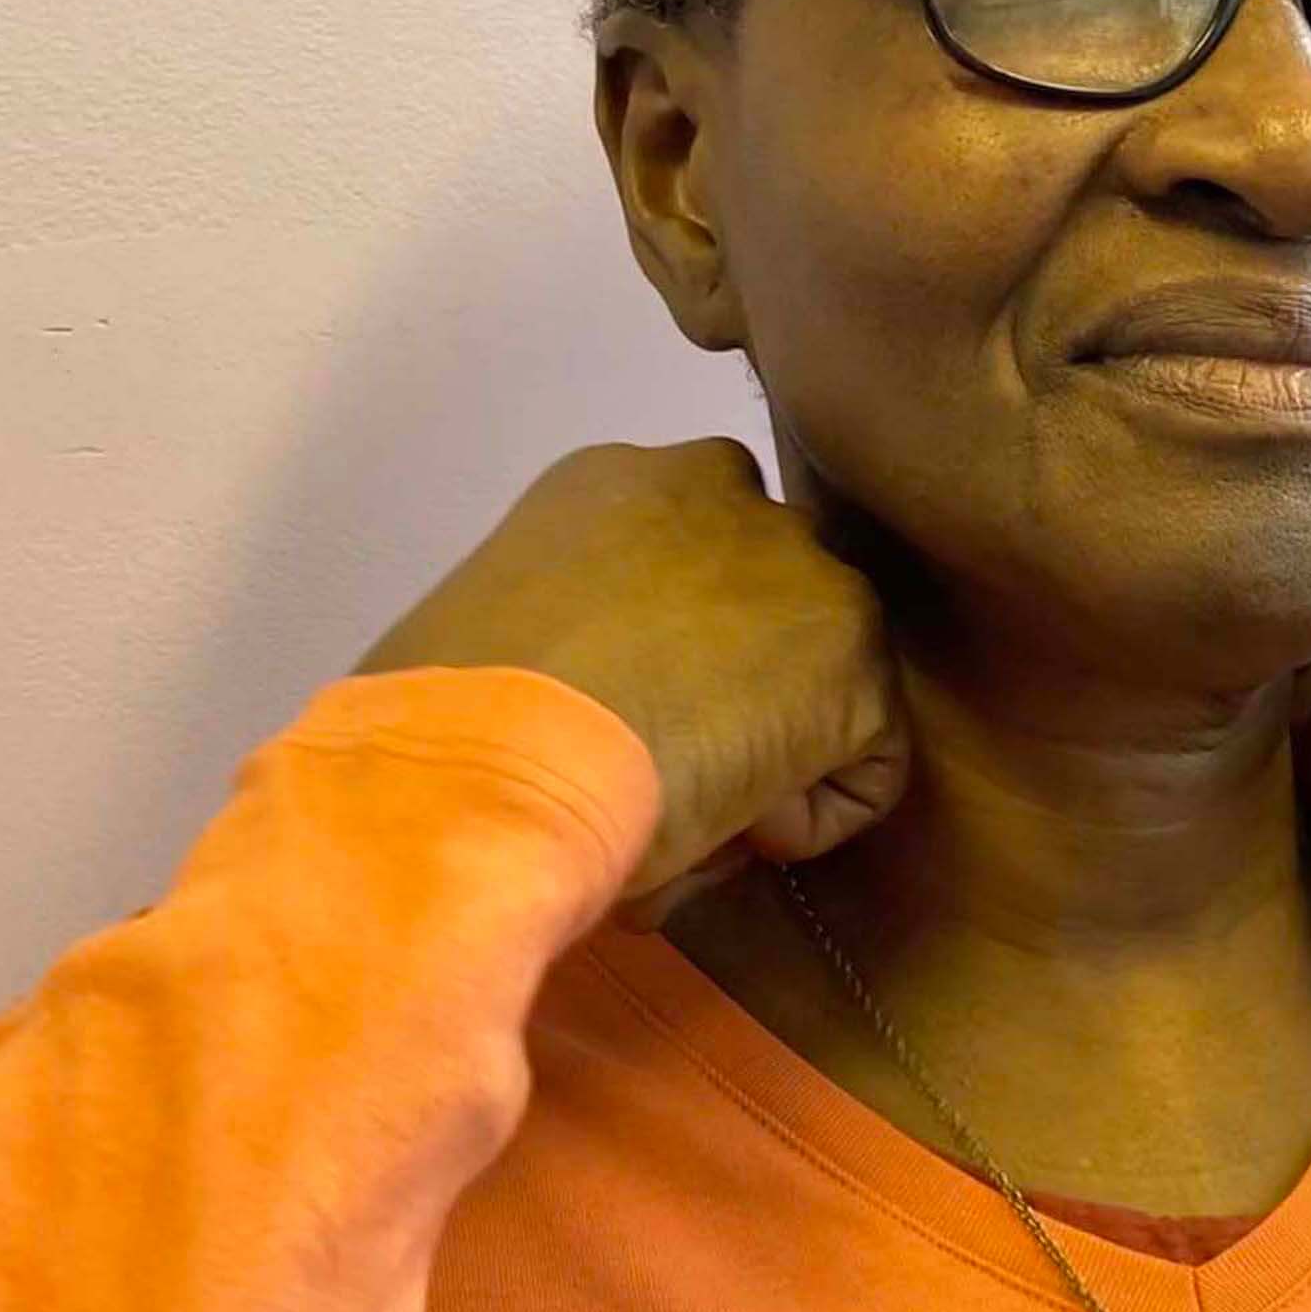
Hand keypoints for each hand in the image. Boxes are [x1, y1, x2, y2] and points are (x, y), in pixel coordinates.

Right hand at [354, 438, 913, 928]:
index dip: (677, 649)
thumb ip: (571, 640)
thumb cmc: (450, 722)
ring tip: (686, 803)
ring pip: (822, 682)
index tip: (631, 711)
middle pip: (775, 602)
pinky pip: (860, 768)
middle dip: (744, 682)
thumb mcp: (498, 640)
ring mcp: (802, 566)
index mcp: (614, 485)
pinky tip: (723, 826)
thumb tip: (612, 713)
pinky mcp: (855, 654)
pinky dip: (802, 820)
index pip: (696, 555)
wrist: (496, 758)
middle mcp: (719, 491)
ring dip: (771, 750)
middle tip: (673, 760)